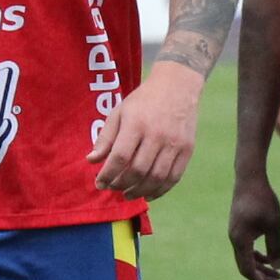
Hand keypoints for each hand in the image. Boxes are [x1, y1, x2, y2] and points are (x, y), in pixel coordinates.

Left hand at [91, 64, 200, 199]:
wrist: (177, 86)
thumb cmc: (143, 100)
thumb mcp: (120, 112)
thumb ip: (105, 137)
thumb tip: (91, 161)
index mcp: (137, 123)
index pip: (120, 157)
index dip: (108, 174)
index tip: (100, 183)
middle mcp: (157, 134)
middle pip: (138, 170)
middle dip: (122, 184)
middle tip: (113, 188)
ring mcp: (174, 143)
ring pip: (156, 177)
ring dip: (139, 191)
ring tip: (128, 194)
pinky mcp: (187, 149)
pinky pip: (173, 177)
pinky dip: (160, 190)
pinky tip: (148, 194)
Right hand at [226, 172, 279, 279]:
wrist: (249, 178)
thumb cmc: (263, 199)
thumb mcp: (273, 225)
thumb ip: (275, 247)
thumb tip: (277, 267)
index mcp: (240, 240)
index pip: (248, 269)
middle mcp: (234, 239)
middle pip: (246, 266)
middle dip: (262, 277)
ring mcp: (235, 234)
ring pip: (246, 258)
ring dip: (260, 267)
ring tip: (278, 274)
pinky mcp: (238, 228)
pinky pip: (246, 248)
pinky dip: (257, 256)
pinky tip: (269, 259)